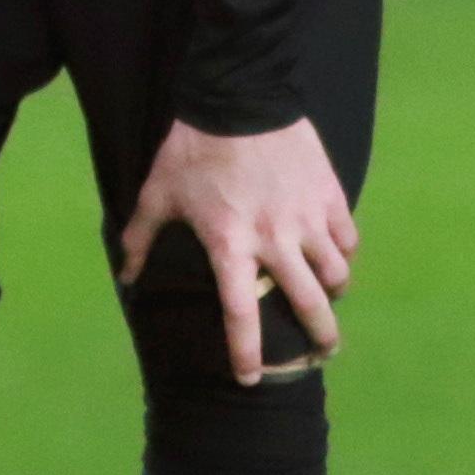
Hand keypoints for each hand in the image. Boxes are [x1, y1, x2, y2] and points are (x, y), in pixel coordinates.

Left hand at [117, 118, 354, 387]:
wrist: (239, 94)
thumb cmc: (193, 148)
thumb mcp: (158, 193)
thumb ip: (142, 238)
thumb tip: (127, 276)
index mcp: (229, 245)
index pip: (240, 313)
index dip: (246, 351)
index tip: (250, 380)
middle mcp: (274, 239)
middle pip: (308, 304)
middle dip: (320, 337)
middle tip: (322, 352)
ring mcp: (307, 217)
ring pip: (336, 274)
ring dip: (333, 292)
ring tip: (329, 297)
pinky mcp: (329, 194)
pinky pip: (347, 238)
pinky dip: (343, 253)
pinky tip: (336, 254)